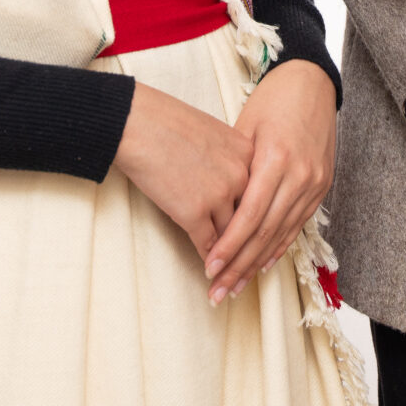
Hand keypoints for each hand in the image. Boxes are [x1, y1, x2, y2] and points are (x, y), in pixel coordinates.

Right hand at [113, 82, 252, 266]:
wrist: (141, 124)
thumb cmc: (171, 124)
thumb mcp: (216, 134)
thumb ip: (231, 159)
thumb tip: (234, 183)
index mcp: (250, 154)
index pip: (263, 197)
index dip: (263, 222)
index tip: (264, 241)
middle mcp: (242, 176)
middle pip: (253, 222)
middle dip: (250, 250)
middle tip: (251, 272)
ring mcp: (220, 195)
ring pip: (232, 238)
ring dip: (230, 262)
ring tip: (230, 281)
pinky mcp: (194, 212)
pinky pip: (207, 244)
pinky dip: (209, 260)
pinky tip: (208, 270)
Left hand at [206, 59, 337, 303]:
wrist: (312, 81)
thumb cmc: (272, 99)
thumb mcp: (245, 128)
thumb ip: (235, 170)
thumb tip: (216, 209)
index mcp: (276, 158)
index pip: (250, 216)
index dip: (229, 246)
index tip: (209, 268)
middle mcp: (300, 174)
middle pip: (266, 232)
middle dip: (240, 266)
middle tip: (218, 292)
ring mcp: (315, 181)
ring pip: (283, 233)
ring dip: (258, 264)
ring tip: (236, 286)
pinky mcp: (322, 184)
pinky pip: (298, 223)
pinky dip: (280, 246)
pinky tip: (264, 264)